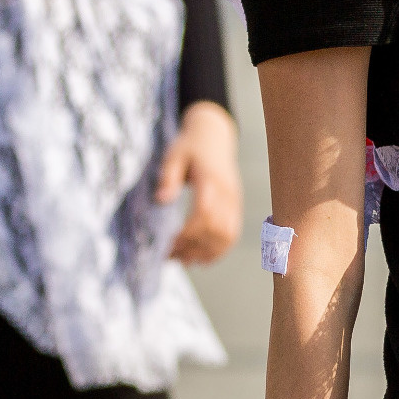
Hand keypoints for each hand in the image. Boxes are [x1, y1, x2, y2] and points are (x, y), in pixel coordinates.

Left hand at [156, 100, 243, 266]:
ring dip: (206, 252)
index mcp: (211, 179)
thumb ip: (168, 176)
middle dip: (193, 247)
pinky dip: (219, 250)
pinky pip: (233, 234)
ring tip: (184, 261)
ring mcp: (235, 201)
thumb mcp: (174, 155)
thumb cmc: (190, 146)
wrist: (214, 137)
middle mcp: (227, 193)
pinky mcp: (236, 207)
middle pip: (216, 229)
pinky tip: (201, 258)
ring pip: (227, 236)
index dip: (188, 233)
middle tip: (170, 256)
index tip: (169, 243)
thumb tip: (162, 200)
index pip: (204, 213)